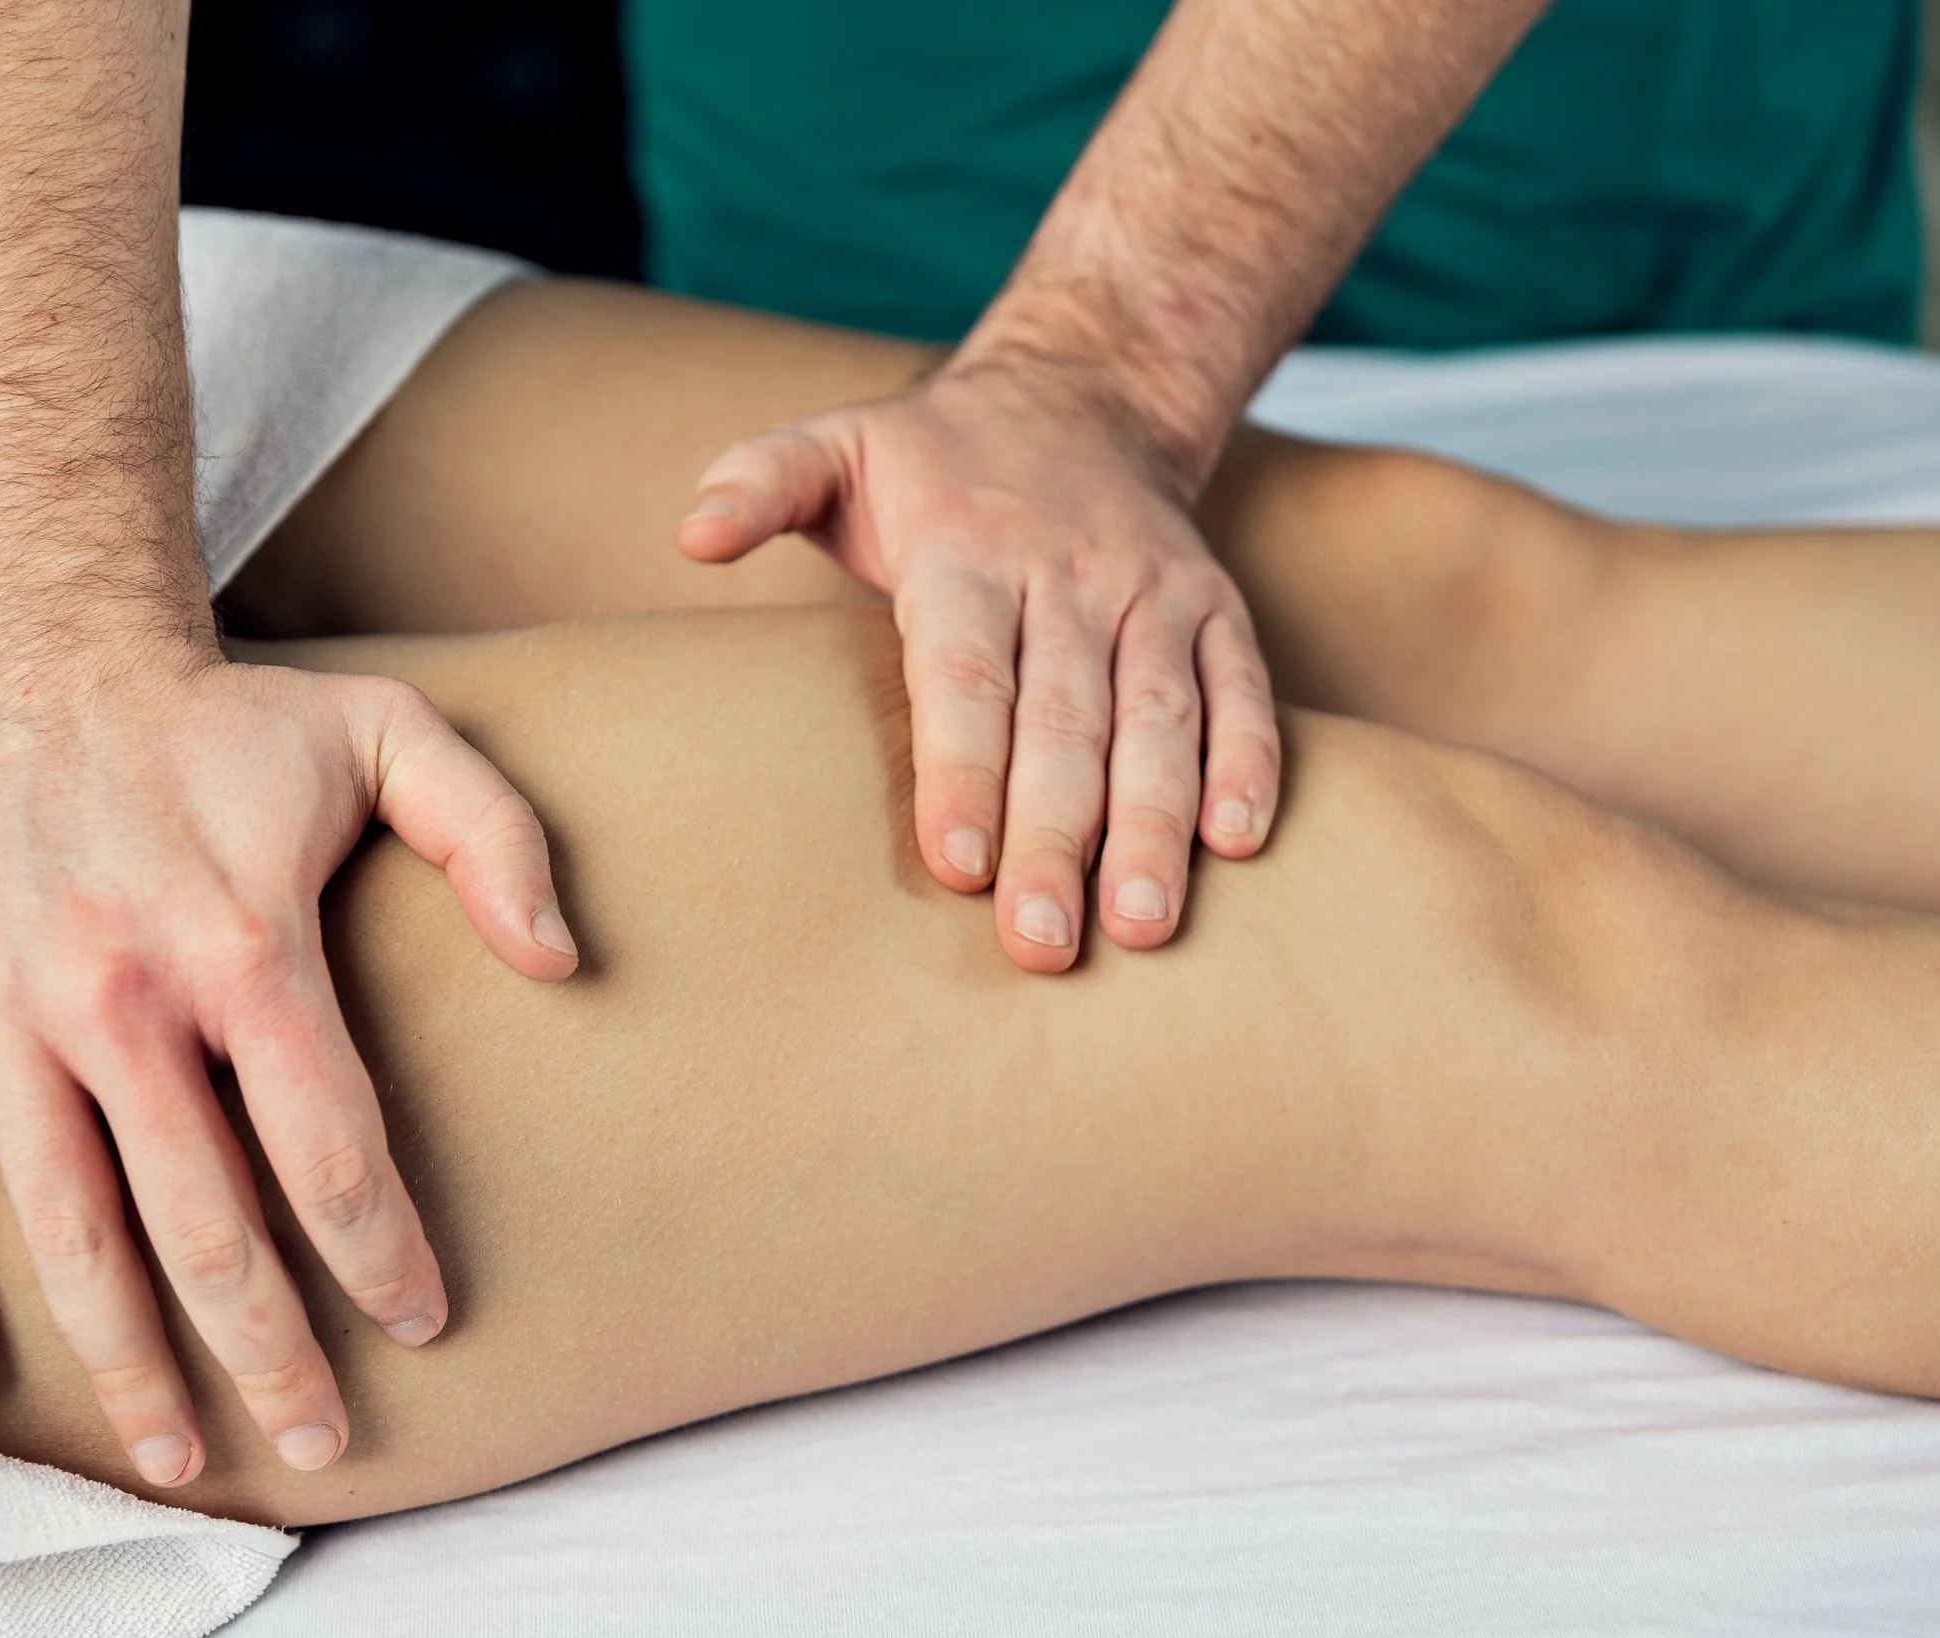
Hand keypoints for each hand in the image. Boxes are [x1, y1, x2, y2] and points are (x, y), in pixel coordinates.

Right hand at [0, 641, 576, 1485]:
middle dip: (268, 1354)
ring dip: (122, 1359)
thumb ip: (495, 836)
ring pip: (66, 1229)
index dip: (381, 1253)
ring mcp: (2, 1005)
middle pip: (204, 1223)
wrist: (35, 650)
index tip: (423, 1324)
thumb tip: (566, 964)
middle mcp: (116, 989)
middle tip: (320, 1442)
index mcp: (243, 939)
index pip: (329, 1144)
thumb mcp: (393, 734)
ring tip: (177, 1455)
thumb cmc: (231, 720)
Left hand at [677, 363, 1279, 970]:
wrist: (1082, 394)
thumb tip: (690, 535)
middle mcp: (1071, 574)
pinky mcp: (1218, 610)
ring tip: (1141, 927)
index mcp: (968, 549)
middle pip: (1065, 718)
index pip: (967, 672)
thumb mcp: (835, 445)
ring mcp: (1154, 593)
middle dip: (1057, 835)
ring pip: (1160, 717)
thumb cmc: (934, 461)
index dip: (963, 769)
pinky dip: (1249, 763)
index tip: (957, 863)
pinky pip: (1242, 688)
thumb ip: (759, 482)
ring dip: (1155, 823)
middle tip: (1041, 943)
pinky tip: (1234, 846)